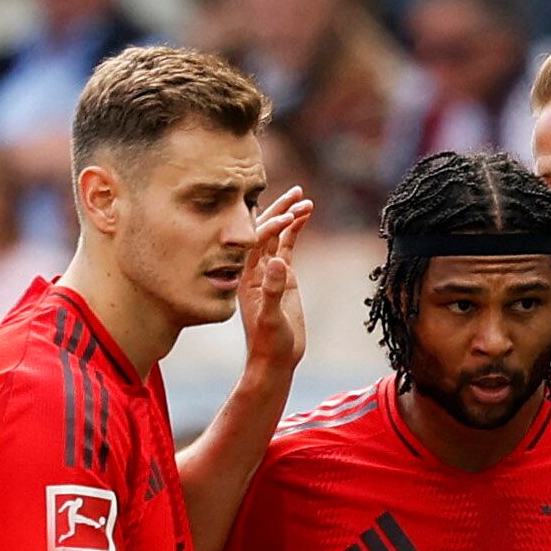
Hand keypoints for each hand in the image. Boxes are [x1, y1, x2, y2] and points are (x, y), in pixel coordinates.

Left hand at [236, 186, 310, 375]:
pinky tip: (306, 215)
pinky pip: (287, 246)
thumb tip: (278, 262)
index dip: (272, 226)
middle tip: (296, 191)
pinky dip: (296, 230)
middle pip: (263, 230)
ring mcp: (269, 271)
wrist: (274, 359)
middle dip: (279, 210)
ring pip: (277, 235)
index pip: (255, 242)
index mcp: (245, 276)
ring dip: (289, 216)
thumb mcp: (271, 319)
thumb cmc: (269, 344)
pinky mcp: (283, 276)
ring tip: (305, 198)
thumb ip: (272, 291)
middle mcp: (253, 269)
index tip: (290, 217)